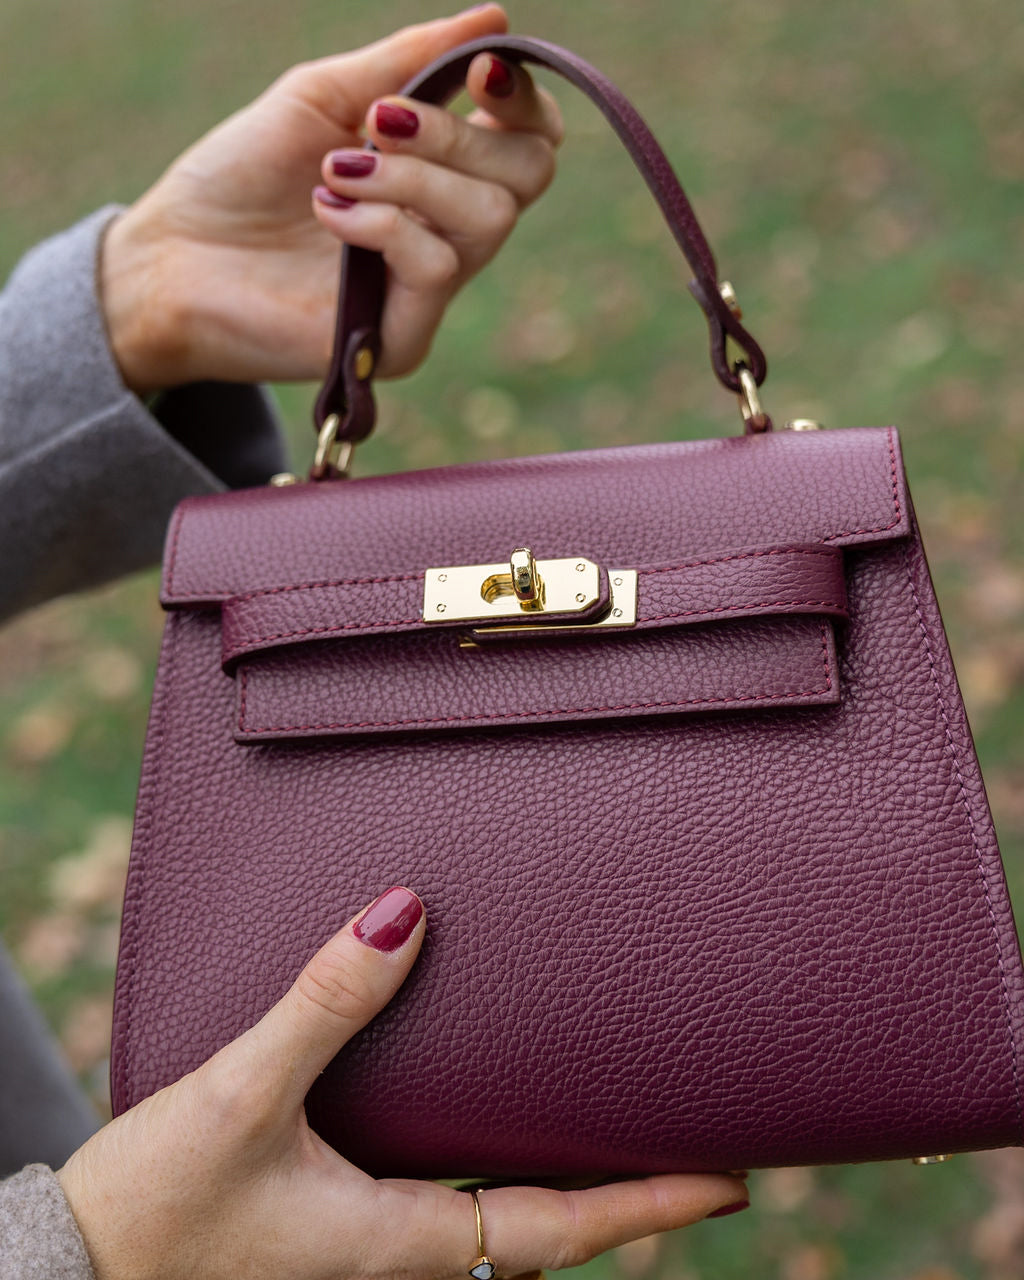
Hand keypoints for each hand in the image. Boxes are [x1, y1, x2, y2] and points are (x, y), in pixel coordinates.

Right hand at [58, 887, 747, 1279]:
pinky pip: (440, 1187)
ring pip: (494, 1206)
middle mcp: (399, 1251)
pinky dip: (490, 1153)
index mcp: (401, 1243)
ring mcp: (367, 1240)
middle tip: (687, 1135)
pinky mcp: (331, 1217)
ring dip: (559, 1172)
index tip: (730, 1182)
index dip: (650, 1207)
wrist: (76, 1269)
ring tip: (609, 1114)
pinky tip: (481, 1105)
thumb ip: (325, 1005)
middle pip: (543, 1224)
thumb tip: (406, 915)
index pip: (560, 1230)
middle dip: (623, 1191)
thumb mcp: (244, 1097)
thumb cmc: (155, 1207)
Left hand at [100, 5, 561, 394]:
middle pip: (527, 177)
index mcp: (440, 177)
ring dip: (413, 177)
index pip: (529, 144)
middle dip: (457, 134)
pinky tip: (328, 209)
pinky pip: (437, 266)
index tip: (480, 69)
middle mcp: (447, 235)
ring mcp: (429, 292)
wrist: (172, 259)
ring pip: (489, 219)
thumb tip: (497, 17)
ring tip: (339, 169)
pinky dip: (382, 222)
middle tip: (379, 122)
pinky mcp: (404, 339)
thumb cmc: (239, 177)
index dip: (522, 101)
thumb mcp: (326, 98)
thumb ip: (411, 61)